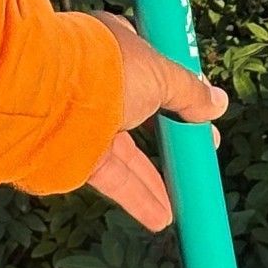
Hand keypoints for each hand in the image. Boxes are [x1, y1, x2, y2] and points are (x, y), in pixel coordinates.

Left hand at [84, 14, 227, 231]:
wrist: (49, 94)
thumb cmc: (106, 70)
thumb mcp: (160, 75)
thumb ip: (190, 92)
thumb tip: (218, 102)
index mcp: (116, 48)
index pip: (153, 69)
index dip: (180, 92)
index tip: (204, 113)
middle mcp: (100, 83)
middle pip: (145, 117)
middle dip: (174, 141)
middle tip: (199, 158)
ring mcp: (87, 119)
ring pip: (130, 155)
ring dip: (157, 180)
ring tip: (186, 201)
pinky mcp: (77, 154)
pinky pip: (115, 179)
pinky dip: (138, 198)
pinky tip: (162, 219)